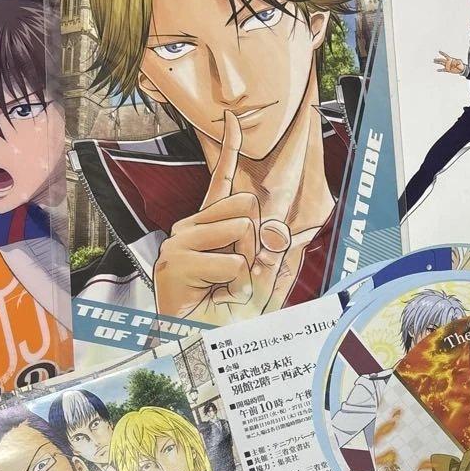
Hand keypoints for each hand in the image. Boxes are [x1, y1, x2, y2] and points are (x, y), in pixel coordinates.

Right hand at [154, 111, 291, 326]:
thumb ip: (275, 262)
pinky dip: (237, 284)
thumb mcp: (261, 288)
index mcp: (210, 231)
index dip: (227, 150)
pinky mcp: (175, 260)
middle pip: (246, 206)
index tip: (231, 118)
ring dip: (248, 266)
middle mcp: (190, 229)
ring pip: (241, 229)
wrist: (201, 352)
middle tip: (241, 276)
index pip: (220, 185)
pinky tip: (217, 297)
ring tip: (227, 289)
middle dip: (258, 243)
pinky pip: (233, 260)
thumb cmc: (227, 324)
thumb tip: (294, 234)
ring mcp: (179, 242)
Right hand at [434, 50, 465, 74]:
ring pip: (441, 64)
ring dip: (438, 62)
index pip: (446, 56)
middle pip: (442, 60)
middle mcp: (448, 62)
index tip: (439, 51)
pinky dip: (440, 70)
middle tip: (434, 59)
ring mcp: (447, 66)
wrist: (461, 69)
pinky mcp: (448, 70)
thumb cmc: (461, 65)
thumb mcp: (460, 62)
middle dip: (438, 59)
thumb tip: (458, 61)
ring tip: (434, 61)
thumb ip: (458, 62)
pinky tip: (437, 70)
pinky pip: (443, 70)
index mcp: (450, 59)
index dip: (442, 54)